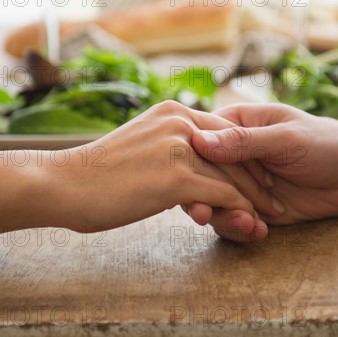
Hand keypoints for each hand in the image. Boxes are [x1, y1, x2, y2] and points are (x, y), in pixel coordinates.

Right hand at [61, 101, 268, 233]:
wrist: (64, 183)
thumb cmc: (99, 172)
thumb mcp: (142, 144)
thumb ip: (169, 145)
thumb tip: (188, 159)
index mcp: (173, 112)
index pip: (224, 133)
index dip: (245, 157)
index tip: (259, 178)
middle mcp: (180, 122)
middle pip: (235, 152)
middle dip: (258, 179)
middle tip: (273, 199)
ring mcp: (179, 147)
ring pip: (233, 175)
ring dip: (255, 199)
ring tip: (268, 217)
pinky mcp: (176, 177)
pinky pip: (222, 194)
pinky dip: (240, 211)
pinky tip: (249, 224)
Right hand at [189, 103, 337, 240]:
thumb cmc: (324, 142)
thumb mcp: (286, 139)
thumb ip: (245, 142)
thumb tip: (198, 141)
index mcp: (234, 125)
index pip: (199, 141)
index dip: (189, 162)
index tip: (186, 181)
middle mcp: (231, 155)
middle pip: (200, 176)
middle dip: (202, 197)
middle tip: (204, 215)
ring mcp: (241, 183)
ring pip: (214, 203)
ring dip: (224, 218)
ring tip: (249, 225)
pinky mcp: (252, 207)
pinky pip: (235, 221)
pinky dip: (242, 230)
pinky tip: (259, 232)